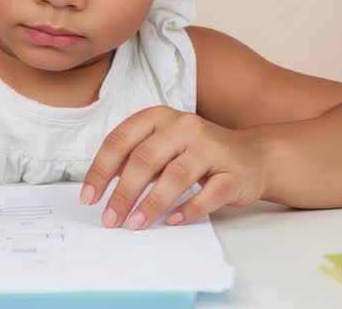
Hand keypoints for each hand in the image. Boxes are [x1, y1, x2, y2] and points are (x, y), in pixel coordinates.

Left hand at [80, 106, 265, 229]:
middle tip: (110, 219)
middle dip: (123, 193)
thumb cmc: (196, 154)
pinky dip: (187, 209)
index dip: (100, 170)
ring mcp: (211, 148)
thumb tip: (101, 191)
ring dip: (151, 204)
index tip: (89, 197)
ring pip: (175, 176)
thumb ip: (135, 160)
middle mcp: (184, 126)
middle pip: (145, 159)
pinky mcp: (233, 172)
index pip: (120, 140)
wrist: (253, 156)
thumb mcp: (163, 147)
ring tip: (135, 224)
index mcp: (159, 117)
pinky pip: (208, 194)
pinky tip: (171, 222)